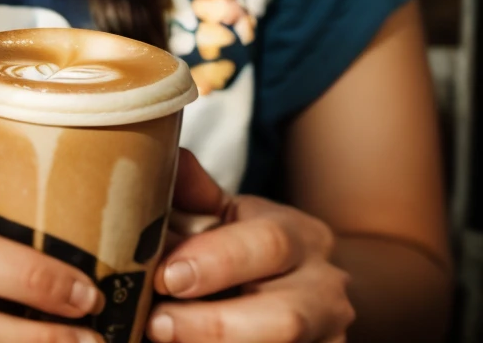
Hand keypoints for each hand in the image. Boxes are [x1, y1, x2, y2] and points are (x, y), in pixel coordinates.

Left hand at [146, 151, 354, 342]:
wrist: (309, 294)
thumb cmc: (255, 248)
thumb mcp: (233, 217)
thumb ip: (200, 194)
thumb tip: (167, 159)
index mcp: (304, 238)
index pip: (269, 245)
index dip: (216, 262)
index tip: (165, 275)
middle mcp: (326, 291)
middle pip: (284, 317)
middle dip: (213, 323)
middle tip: (156, 322)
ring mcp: (329, 337)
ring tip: (163, 337)